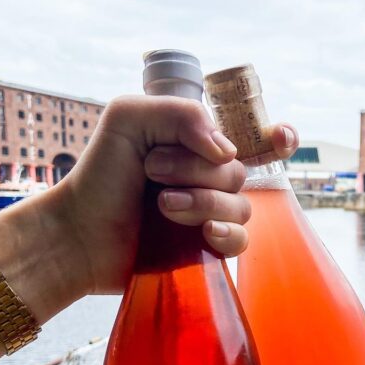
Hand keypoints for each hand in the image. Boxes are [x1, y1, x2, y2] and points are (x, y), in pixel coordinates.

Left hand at [54, 95, 298, 295]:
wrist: (80, 233)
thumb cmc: (100, 175)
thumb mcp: (129, 119)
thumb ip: (180, 114)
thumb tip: (227, 152)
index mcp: (195, 145)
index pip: (252, 137)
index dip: (278, 138)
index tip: (283, 137)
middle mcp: (208, 179)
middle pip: (238, 171)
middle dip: (197, 169)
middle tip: (153, 171)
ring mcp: (210, 215)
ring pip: (241, 206)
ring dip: (202, 201)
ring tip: (162, 205)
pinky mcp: (207, 250)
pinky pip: (241, 241)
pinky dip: (227, 234)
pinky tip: (205, 233)